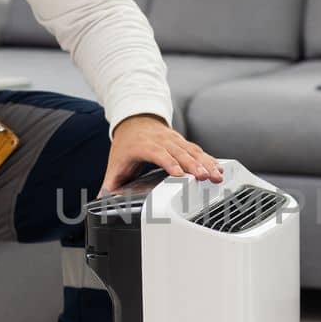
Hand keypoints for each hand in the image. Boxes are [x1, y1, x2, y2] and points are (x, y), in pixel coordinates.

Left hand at [103, 114, 222, 191]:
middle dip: (194, 165)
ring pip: (192, 151)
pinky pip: (198, 150)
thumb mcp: (116, 163)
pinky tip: (219, 168)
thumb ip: (110, 183)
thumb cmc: (127, 145)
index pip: (159, 154)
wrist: (136, 120)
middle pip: (180, 153)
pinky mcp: (183, 142)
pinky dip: (209, 159)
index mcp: (144, 146)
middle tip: (205, 177)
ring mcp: (175, 140)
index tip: (179, 174)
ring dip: (206, 163)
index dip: (169, 163)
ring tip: (217, 175)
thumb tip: (101, 200)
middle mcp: (162, 141)